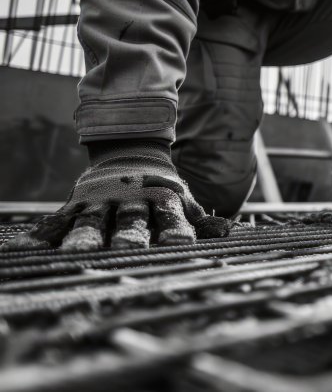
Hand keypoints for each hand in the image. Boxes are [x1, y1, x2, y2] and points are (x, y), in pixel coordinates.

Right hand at [2, 145, 229, 250]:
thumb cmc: (161, 185)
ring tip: (79, 254)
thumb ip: (201, 220)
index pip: (171, 218)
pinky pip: (60, 220)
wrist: (130, 149)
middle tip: (129, 249)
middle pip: (131, 222)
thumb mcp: (182, 199)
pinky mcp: (78, 202)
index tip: (180, 245)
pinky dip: (45, 234)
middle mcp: (132, 201)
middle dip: (130, 236)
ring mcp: (103, 201)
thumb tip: (229, 232)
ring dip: (87, 238)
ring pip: (94, 221)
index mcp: (161, 200)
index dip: (175, 231)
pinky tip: (30, 248)